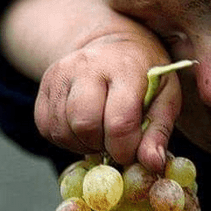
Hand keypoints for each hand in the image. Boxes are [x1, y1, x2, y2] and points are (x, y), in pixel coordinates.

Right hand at [34, 33, 180, 171]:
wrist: (114, 45)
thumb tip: (152, 165)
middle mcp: (88, 66)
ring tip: (101, 134)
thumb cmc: (144, 74)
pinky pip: (47, 128)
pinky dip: (66, 139)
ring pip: (62, 130)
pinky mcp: (44, 86)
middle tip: (115, 143)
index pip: (119, 122)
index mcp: (124, 68)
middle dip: (101, 146)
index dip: (125, 149)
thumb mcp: (166, 97)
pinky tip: (84, 131)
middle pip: (84, 124)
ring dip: (83, 144)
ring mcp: (61, 74)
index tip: (131, 153)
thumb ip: (159, 132)